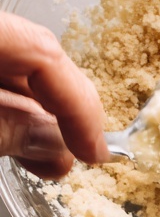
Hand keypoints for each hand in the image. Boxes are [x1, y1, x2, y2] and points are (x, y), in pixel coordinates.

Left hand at [0, 11, 108, 177]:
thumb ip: (3, 129)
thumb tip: (53, 144)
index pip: (43, 56)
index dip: (79, 106)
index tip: (94, 152)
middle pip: (35, 57)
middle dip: (64, 110)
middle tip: (80, 154)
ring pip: (16, 69)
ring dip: (37, 117)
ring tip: (46, 160)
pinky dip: (9, 109)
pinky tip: (17, 140)